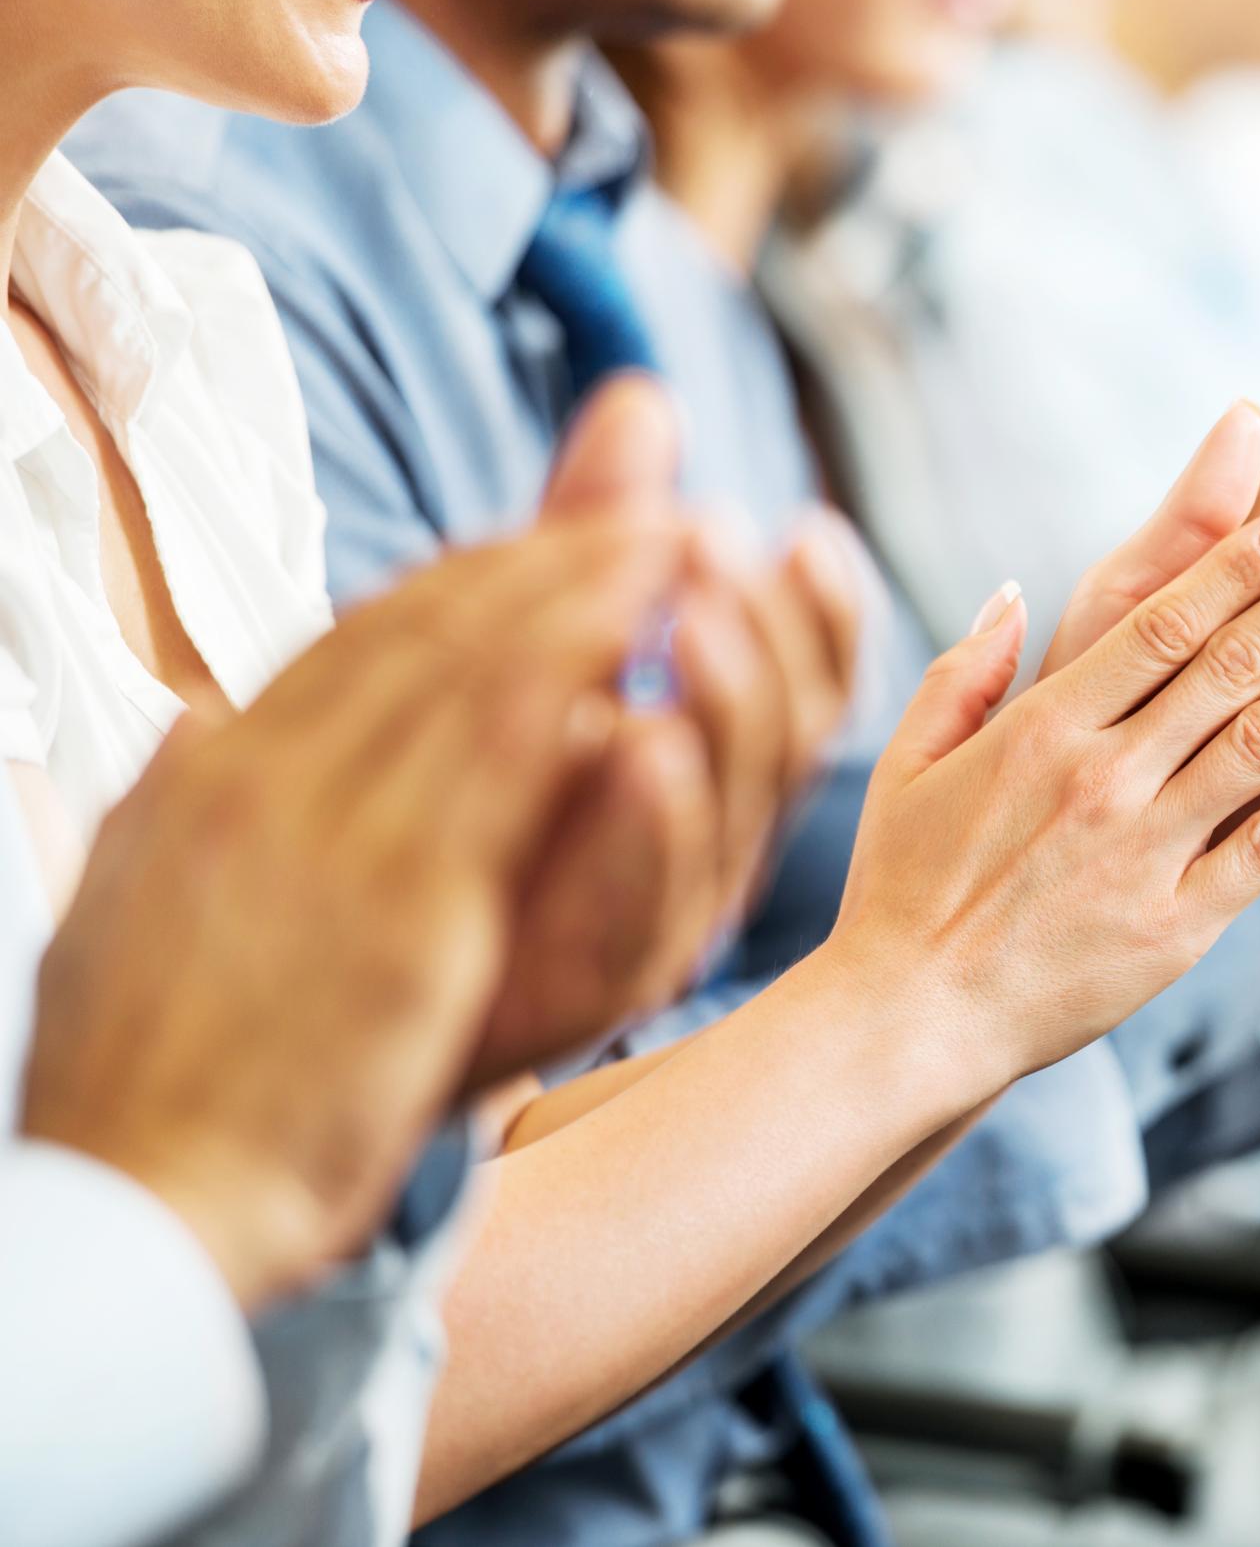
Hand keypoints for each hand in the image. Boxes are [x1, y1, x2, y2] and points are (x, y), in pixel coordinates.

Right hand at [20, 520, 692, 1309]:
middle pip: (422, 626)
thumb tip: (196, 725)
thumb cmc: (137, 1088)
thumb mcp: (123, 919)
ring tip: (676, 536)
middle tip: (647, 510)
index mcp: (202, 778)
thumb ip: (169, 810)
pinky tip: (642, 628)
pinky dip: (571, 668)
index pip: (352, 641)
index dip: (467, 586)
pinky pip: (500, 749)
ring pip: (472, 660)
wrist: (133, 1209)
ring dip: (582, 584)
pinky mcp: (401, 900)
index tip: (548, 554)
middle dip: (543, 556)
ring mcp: (326, 830)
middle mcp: (257, 773)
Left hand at [470, 379, 863, 1084]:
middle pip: (795, 726)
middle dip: (773, 629)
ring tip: (690, 617)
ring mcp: (665, 904)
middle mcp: (709, 828)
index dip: (825, 604)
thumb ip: (589, 532)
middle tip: (717, 541)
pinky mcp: (599, 975)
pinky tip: (637, 739)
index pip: (812, 673)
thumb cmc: (451, 801)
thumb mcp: (519, 640)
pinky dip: (659, 824)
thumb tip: (643, 394)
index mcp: (710, 756)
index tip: (804, 523)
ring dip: (730, 702)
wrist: (341, 971)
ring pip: (742, 804)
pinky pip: (660, 903)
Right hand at [831, 408, 1259, 1077]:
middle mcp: (1102, 778)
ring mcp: (1144, 851)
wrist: (909, 1017)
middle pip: (1229, 666)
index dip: (1237, 563)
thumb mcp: (907, 764)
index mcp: (1042, 728)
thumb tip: (1012, 592)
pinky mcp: (1177, 925)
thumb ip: (966, 672)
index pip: (1160, 625)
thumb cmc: (902, 888)